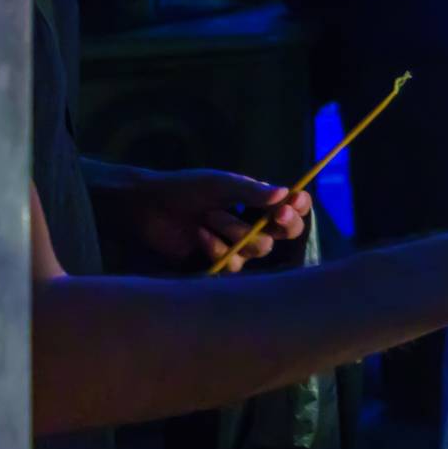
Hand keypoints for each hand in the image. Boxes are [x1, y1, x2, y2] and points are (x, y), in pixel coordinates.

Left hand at [120, 168, 311, 271]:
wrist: (148, 207)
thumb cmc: (187, 188)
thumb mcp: (221, 185)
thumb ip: (253, 192)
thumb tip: (286, 193)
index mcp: (258, 201)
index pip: (292, 206)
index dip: (298, 206)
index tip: (294, 201)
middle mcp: (254, 223)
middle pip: (286, 232)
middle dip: (283, 224)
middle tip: (276, 216)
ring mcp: (238, 244)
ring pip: (259, 248)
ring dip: (236, 231)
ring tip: (210, 216)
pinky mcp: (219, 262)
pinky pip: (233, 263)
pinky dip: (216, 247)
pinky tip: (199, 235)